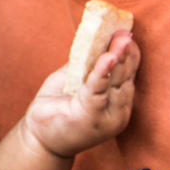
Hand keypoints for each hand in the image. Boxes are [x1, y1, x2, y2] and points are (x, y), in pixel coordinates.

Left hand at [22, 32, 139, 157]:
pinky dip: (102, 74)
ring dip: (118, 59)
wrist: (39, 138)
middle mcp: (118, 112)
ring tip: (122, 41)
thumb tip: (96, 38)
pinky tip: (108, 58)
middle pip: (124, 77)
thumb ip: (87, 65)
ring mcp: (107, 118)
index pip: (128, 75)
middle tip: (126, 31)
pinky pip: (98, 92)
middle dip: (126, 53)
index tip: (128, 32)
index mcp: (117, 102)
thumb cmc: (57, 107)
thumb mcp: (74, 81)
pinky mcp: (91, 119)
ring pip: (114, 83)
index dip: (130, 54)